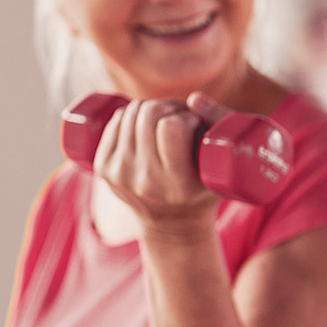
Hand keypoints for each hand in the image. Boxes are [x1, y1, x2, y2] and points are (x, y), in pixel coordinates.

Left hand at [93, 94, 233, 228]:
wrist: (172, 228)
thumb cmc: (205, 191)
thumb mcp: (222, 167)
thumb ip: (219, 128)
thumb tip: (193, 98)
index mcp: (177, 185)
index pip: (171, 127)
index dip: (186, 117)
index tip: (194, 126)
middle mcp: (145, 181)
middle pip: (148, 114)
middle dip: (169, 106)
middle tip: (180, 118)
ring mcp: (119, 175)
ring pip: (131, 113)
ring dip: (151, 108)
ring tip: (165, 121)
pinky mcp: (103, 168)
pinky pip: (116, 121)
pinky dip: (132, 115)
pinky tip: (145, 126)